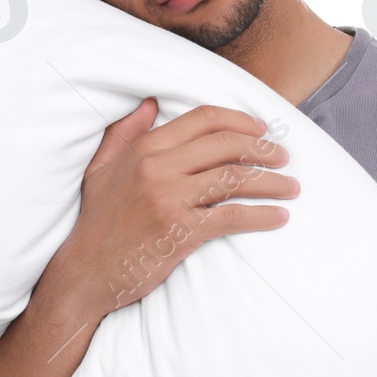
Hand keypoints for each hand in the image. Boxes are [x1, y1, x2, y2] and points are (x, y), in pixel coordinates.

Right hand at [44, 99, 298, 322]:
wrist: (84, 273)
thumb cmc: (96, 223)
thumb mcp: (101, 169)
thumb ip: (124, 132)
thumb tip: (150, 102)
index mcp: (144, 148)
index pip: (204, 119)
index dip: (240, 121)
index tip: (261, 130)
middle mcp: (157, 167)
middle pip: (227, 145)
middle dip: (264, 149)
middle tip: (285, 159)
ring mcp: (169, 199)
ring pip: (235, 178)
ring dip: (272, 182)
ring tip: (291, 188)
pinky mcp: (179, 232)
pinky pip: (232, 217)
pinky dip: (262, 216)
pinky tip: (279, 217)